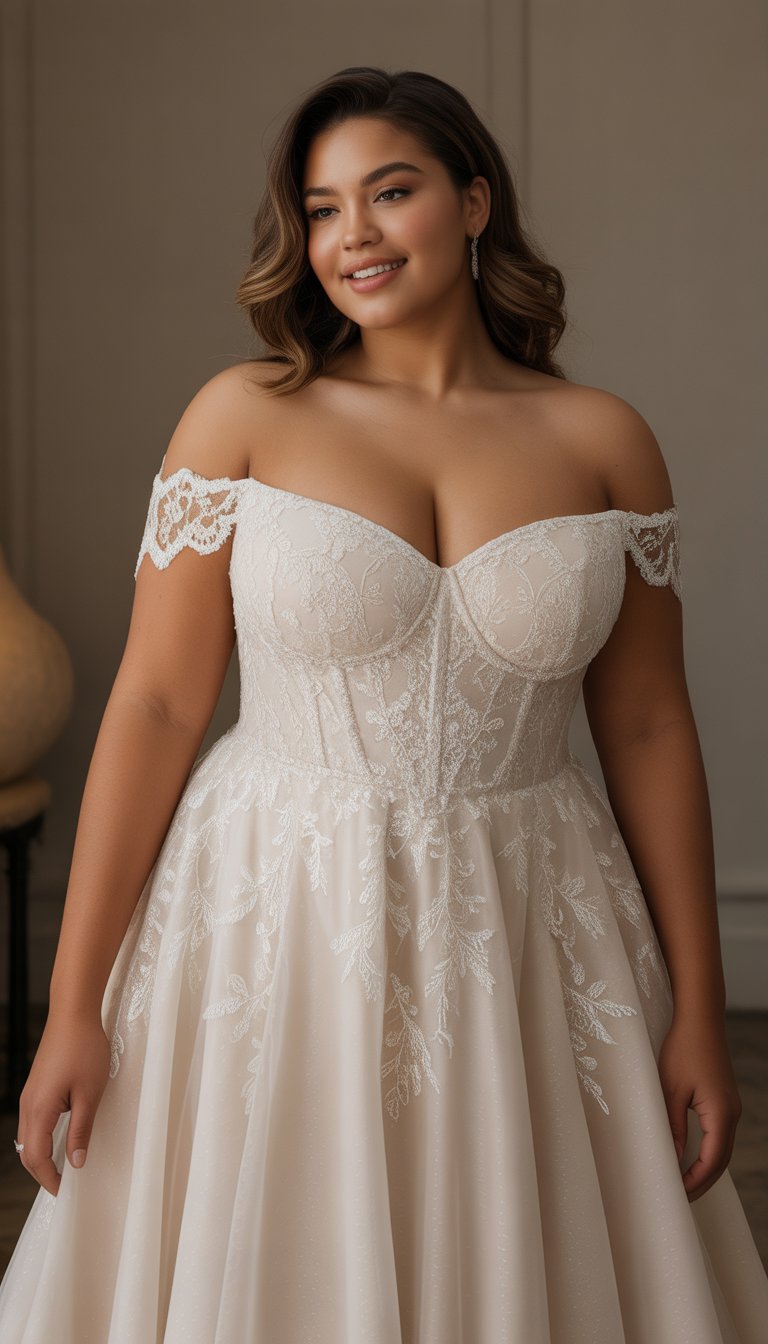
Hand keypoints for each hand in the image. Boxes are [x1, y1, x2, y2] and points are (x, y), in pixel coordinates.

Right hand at [16, 1008, 111, 1196]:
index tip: (65, 1191)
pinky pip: (32, 1122)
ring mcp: (29, 1095)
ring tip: (63, 1167)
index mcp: (39, 1110)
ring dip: (41, 1156)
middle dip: (42, 1172)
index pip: (36, 1158)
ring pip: (27, 1137)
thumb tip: (77, 1162)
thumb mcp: (90, 1094)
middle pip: (26, 1151)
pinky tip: (59, 1140)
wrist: (73, 1014)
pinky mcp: (35, 1087)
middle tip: (64, 1185)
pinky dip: (41, 1138)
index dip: (49, 1179)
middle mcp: (28, 1105)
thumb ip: (81, 1130)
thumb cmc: (84, 1049)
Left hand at [657, 1011, 741, 1201]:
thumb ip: (672, 1126)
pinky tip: (691, 1158)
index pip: (712, 1161)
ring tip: (683, 1183)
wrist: (700, 1019)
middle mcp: (732, 1114)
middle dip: (701, 1182)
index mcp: (720, 1114)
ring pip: (722, 1149)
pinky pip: (720, 1136)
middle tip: (679, 1198)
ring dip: (705, 1169)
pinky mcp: (724, 1101)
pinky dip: (708, 1153)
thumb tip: (672, 1158)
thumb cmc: (682, 1049)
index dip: (695, 1182)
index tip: (676, 1194)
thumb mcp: (670, 1090)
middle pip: (721, 1161)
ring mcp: (731, 1107)